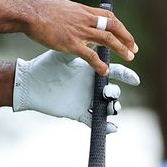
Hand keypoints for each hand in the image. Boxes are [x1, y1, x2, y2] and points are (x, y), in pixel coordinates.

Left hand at [12, 49, 140, 130]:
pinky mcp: (77, 112)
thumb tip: (96, 38)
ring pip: (106, 107)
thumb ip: (80, 48)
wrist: (30, 82)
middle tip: (109, 92)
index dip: (126, 75)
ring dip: (112, 108)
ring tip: (110, 107)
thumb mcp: (64, 56)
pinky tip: (113, 129)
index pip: (114, 72)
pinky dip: (105, 127)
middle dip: (115, 93)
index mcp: (90, 71)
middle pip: (112, 91)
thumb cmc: (46, 66)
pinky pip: (93, 121)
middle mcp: (90, 86)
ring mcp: (85, 100)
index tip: (135, 78)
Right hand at [24, 0, 136, 75]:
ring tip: (129, 57)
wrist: (30, 15)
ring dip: (121, 49)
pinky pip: (91, 56)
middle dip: (126, 37)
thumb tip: (79, 16)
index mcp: (83, 10)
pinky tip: (105, 71)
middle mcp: (85, 19)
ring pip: (108, 40)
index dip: (119, 25)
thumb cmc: (42, 11)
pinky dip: (100, 64)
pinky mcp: (72, 44)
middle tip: (133, 47)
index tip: (124, 33)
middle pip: (113, 27)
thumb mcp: (64, 6)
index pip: (108, 16)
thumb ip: (75, 13)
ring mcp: (80, 32)